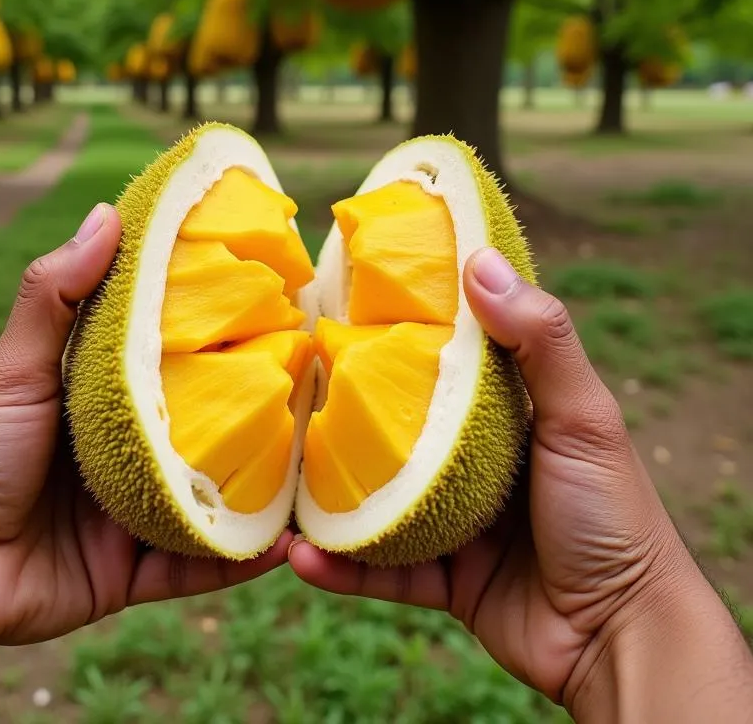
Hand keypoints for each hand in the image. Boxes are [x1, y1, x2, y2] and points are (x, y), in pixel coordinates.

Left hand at [0, 202, 289, 657]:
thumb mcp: (15, 366)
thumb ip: (57, 296)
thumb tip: (107, 213)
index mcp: (105, 396)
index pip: (174, 356)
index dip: (220, 332)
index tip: (276, 305)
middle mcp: (128, 449)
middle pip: (207, 429)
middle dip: (259, 414)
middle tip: (322, 388)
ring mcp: (136, 510)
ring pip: (217, 495)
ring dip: (266, 488)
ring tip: (325, 467)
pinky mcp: (137, 569)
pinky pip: (202, 562)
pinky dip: (244, 556)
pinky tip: (293, 540)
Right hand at [289, 246, 736, 715]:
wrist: (623, 639)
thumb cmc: (613, 514)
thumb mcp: (584, 416)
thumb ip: (538, 340)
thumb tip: (480, 261)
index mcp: (508, 414)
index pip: (446, 358)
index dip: (401, 329)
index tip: (343, 300)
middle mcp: (477, 461)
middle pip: (398, 431)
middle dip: (345, 417)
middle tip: (286, 391)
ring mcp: (457, 521)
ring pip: (376, 500)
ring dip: (327, 497)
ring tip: (275, 483)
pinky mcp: (444, 578)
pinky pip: (380, 569)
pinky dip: (341, 566)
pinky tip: (300, 554)